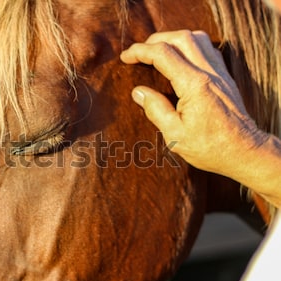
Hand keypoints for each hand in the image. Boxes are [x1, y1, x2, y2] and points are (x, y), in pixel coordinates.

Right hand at [120, 30, 266, 175]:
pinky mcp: (225, 77)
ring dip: (173, 39)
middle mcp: (208, 73)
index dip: (140, 52)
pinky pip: (208, 49)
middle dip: (154, 40)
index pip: (163, 55)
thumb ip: (155, 109)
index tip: (125, 57)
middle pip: (180, 38)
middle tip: (138, 53)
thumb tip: (138, 92)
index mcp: (194, 85)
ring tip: (157, 51)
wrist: (243, 152)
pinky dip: (190, 46)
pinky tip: (180, 58)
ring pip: (196, 39)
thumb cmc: (209, 147)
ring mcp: (220, 73)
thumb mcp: (174, 135)